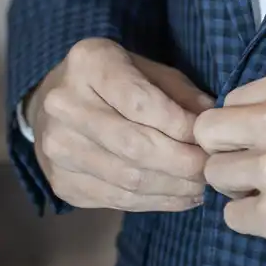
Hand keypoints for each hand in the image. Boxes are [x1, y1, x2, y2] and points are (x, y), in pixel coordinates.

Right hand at [26, 37, 214, 210]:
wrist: (53, 102)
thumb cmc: (113, 79)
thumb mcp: (146, 68)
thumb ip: (178, 92)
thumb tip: (210, 121)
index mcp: (89, 63)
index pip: (140, 102)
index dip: (180, 125)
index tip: (209, 139)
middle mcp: (65, 105)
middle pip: (133, 145)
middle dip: (182, 163)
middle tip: (212, 170)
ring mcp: (58, 147)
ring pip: (127, 178)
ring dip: (173, 188)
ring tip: (201, 187)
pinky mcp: (60, 181)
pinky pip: (116, 199)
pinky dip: (155, 202)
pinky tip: (180, 198)